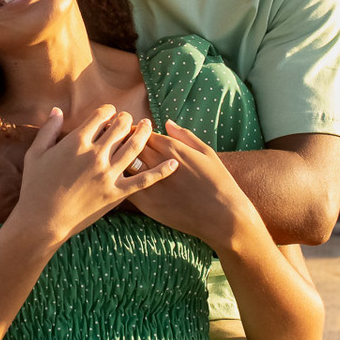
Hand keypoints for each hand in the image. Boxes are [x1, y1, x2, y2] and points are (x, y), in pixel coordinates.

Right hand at [10, 105, 177, 246]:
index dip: (108, 110)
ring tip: (149, 127)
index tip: (110, 113)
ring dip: (145, 133)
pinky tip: (174, 164)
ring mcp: (108, 174)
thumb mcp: (36, 153)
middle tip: (130, 119)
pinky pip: (144, 180)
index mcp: (76, 141)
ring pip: (135, 147)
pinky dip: (161, 171)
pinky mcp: (116, 193)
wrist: (42, 221)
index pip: (101, 115)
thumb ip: (48, 129)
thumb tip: (57, 110)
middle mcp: (96, 154)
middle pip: (120, 127)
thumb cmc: (35, 187)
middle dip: (127, 119)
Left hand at [127, 120, 253, 246]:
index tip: (130, 134)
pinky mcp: (147, 204)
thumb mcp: (206, 152)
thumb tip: (166, 122)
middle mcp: (158, 162)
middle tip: (117, 147)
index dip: (133, 132)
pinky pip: (125, 188)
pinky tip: (121, 184)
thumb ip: (183, 135)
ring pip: (123, 165)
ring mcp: (150, 183)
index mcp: (172, 148)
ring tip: (116, 163)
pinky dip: (121, 183)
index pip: (141, 132)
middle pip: (129, 146)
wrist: (223, 217)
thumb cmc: (218, 182)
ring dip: (119, 162)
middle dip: (122, 144)